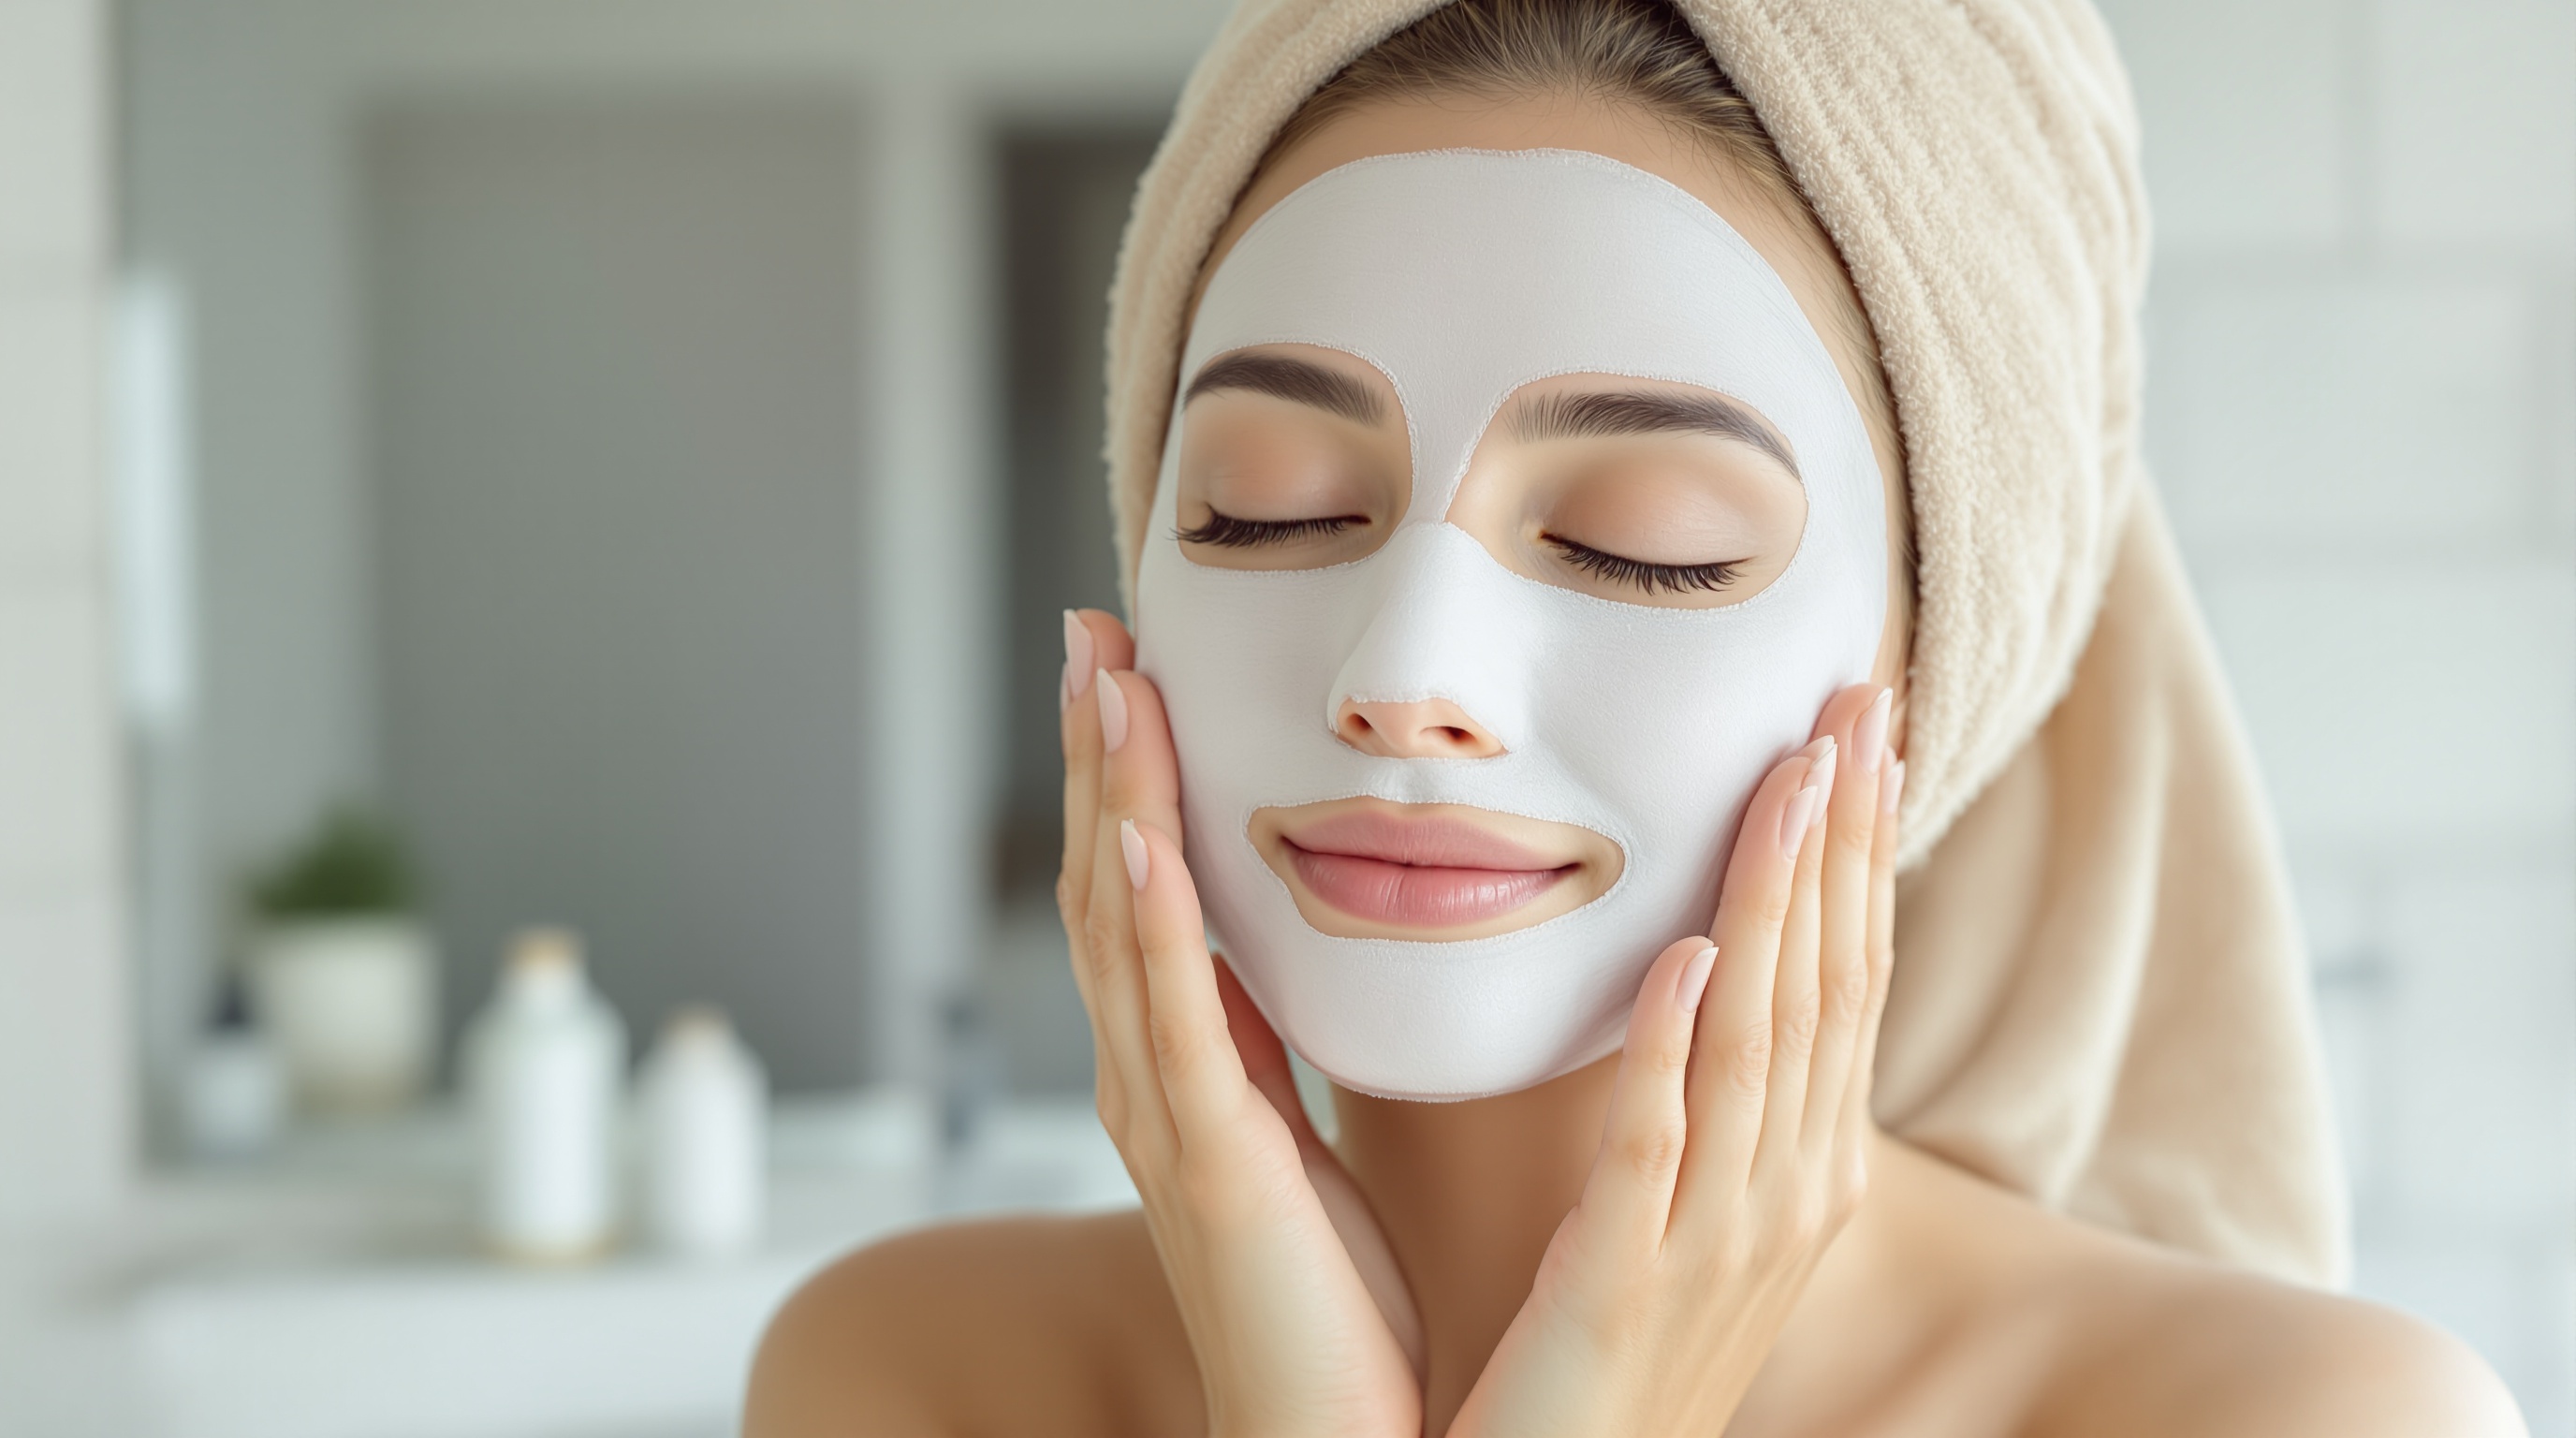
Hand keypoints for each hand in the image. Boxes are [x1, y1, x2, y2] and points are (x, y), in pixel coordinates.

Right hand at [1057, 610, 1423, 1437]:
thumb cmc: (1336, 1310)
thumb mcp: (1308, 1142)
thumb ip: (1285, 1048)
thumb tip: (1296, 955)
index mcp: (1184, 1071)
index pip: (1143, 892)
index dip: (1131, 777)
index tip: (1136, 667)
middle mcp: (1149, 1081)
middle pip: (1107, 885)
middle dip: (1102, 754)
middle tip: (1098, 632)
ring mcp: (1162, 1122)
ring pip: (1120, 930)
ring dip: (1112, 798)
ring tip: (1107, 681)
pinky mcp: (1206, 1168)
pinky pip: (1168, 1025)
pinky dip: (1152, 924)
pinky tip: (1143, 838)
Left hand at [1448, 684, 1902, 1437]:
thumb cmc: (1619, 1350)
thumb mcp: (1694, 1211)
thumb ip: (1715, 1100)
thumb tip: (1712, 969)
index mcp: (1806, 1173)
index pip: (1848, 981)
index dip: (1861, 853)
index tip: (1865, 731)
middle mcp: (1789, 1199)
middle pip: (1831, 986)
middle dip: (1846, 839)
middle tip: (1855, 700)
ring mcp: (1719, 1244)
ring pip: (1763, 1042)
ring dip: (1778, 904)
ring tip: (1787, 779)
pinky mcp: (1625, 1284)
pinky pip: (1657, 1148)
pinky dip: (1677, 1047)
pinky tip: (1683, 957)